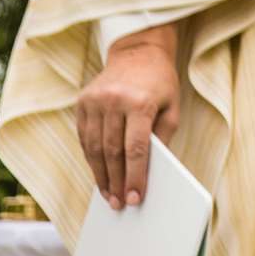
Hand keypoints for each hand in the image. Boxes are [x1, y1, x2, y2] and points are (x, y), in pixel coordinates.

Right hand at [75, 27, 180, 210]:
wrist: (138, 52)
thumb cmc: (161, 84)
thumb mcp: (172, 109)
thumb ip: (161, 139)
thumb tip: (149, 174)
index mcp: (141, 102)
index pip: (136, 149)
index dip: (135, 177)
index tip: (134, 198)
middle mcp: (114, 101)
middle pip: (112, 152)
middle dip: (116, 181)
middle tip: (119, 204)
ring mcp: (94, 100)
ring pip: (93, 148)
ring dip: (100, 175)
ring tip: (108, 195)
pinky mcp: (82, 102)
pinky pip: (84, 137)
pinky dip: (90, 158)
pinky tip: (98, 173)